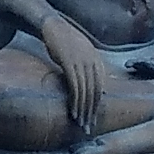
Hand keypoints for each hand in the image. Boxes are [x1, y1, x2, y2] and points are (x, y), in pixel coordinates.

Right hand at [46, 23, 110, 142]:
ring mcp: (82, 62)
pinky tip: (73, 111)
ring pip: (86, 92)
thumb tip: (91, 85)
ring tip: (80, 123)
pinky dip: (75, 100)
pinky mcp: (70, 63)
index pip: (100, 88)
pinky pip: (75, 86)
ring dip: (83, 110)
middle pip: (95, 92)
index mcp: (97, 61)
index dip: (97, 105)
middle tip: (88, 127)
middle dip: (92, 112)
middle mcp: (93, 62)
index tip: (92, 118)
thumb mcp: (81, 54)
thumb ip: (88, 68)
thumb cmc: (64, 41)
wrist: (52, 26)